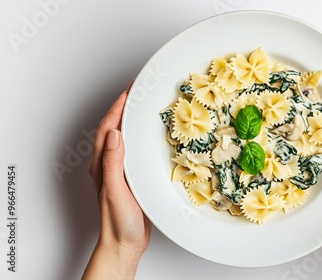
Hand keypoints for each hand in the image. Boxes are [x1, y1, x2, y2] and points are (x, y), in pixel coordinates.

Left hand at [83, 79, 151, 279]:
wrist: (124, 243)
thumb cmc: (118, 221)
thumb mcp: (115, 190)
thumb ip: (113, 163)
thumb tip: (115, 133)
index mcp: (101, 164)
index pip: (108, 128)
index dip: (118, 107)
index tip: (130, 90)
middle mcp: (107, 164)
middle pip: (113, 127)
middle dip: (123, 106)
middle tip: (138, 91)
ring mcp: (118, 170)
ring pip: (124, 137)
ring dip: (131, 119)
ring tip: (144, 106)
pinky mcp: (130, 176)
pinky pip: (133, 149)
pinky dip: (140, 136)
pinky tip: (150, 136)